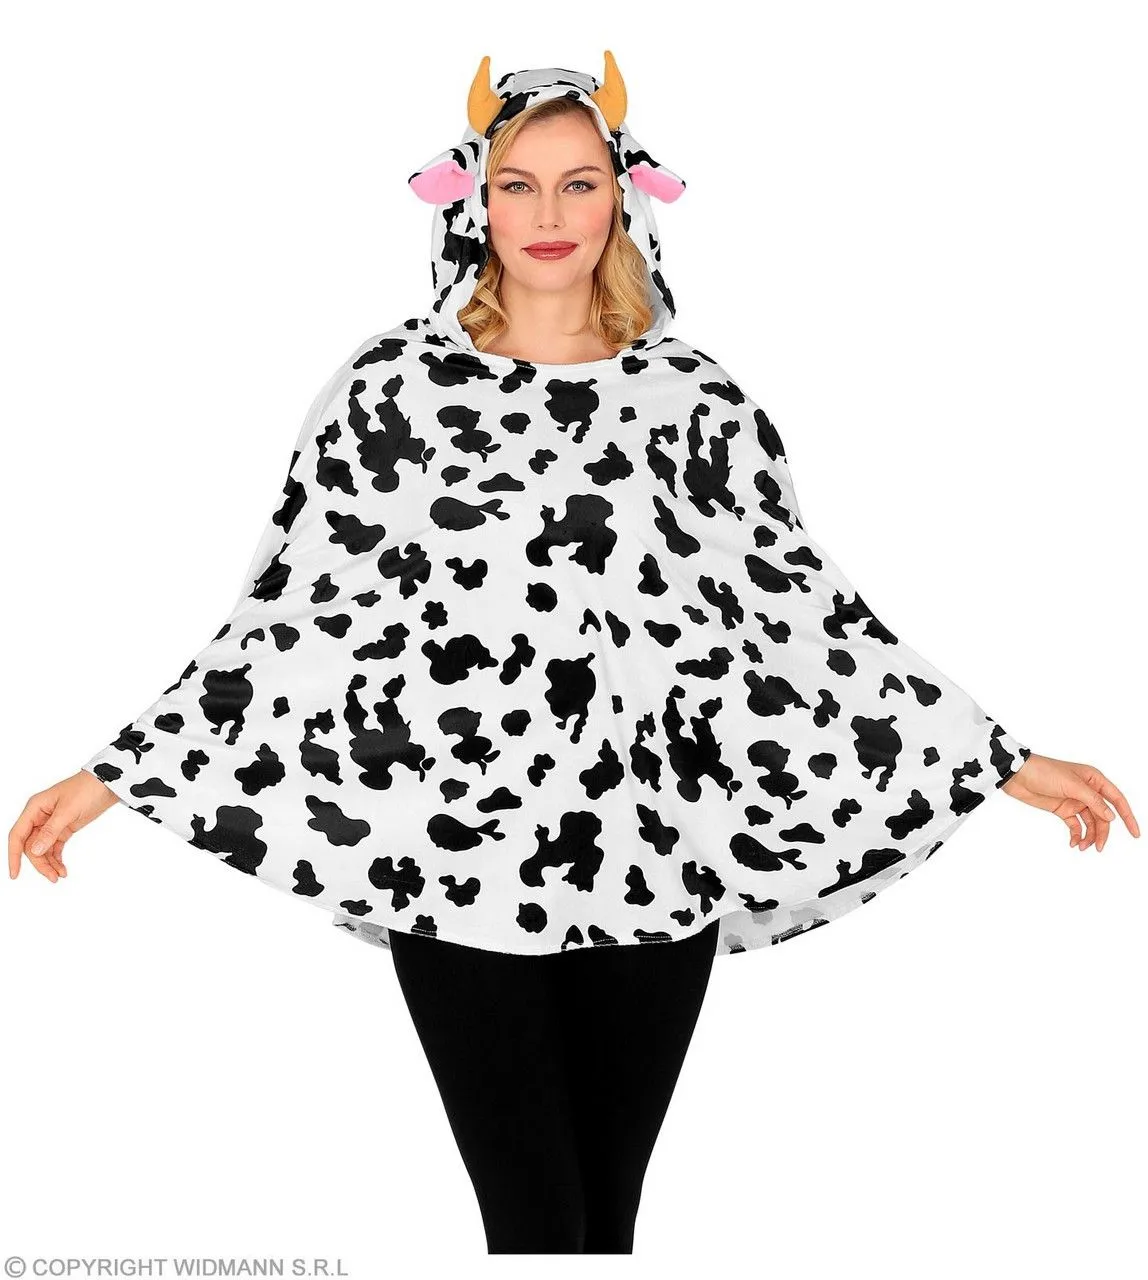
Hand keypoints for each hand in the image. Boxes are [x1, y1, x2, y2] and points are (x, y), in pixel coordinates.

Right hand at [8, 771, 118, 883]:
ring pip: (42, 849)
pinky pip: (54, 847)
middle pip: (30, 846)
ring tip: (59, 875)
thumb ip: (51, 831)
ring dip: (49, 863)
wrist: (108, 783)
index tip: (15, 873)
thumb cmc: (87, 789)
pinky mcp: (63, 828)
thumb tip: (34, 850)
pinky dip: (57, 858)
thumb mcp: (68, 810)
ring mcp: (51, 823)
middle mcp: (39, 816)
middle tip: (52, 876)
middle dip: (39, 863)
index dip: (13, 855)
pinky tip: (62, 868)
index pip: (17, 835)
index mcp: (35, 808)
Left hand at [1001, 754, 1139, 851]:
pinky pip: (1074, 825)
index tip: (1135, 833)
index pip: (1117, 800)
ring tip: (1082, 847)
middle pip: (1103, 816)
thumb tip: (1111, 817)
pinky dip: (1076, 834)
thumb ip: (1093, 801)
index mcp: (1094, 779)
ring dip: (1089, 836)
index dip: (1128, 817)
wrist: (1016, 774)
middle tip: (1099, 848)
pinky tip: (1073, 842)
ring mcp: (1074, 800)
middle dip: (1103, 832)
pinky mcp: (1061, 808)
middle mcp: (1087, 790)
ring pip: (1090, 822)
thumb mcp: (1072, 785)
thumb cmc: (1044, 771)